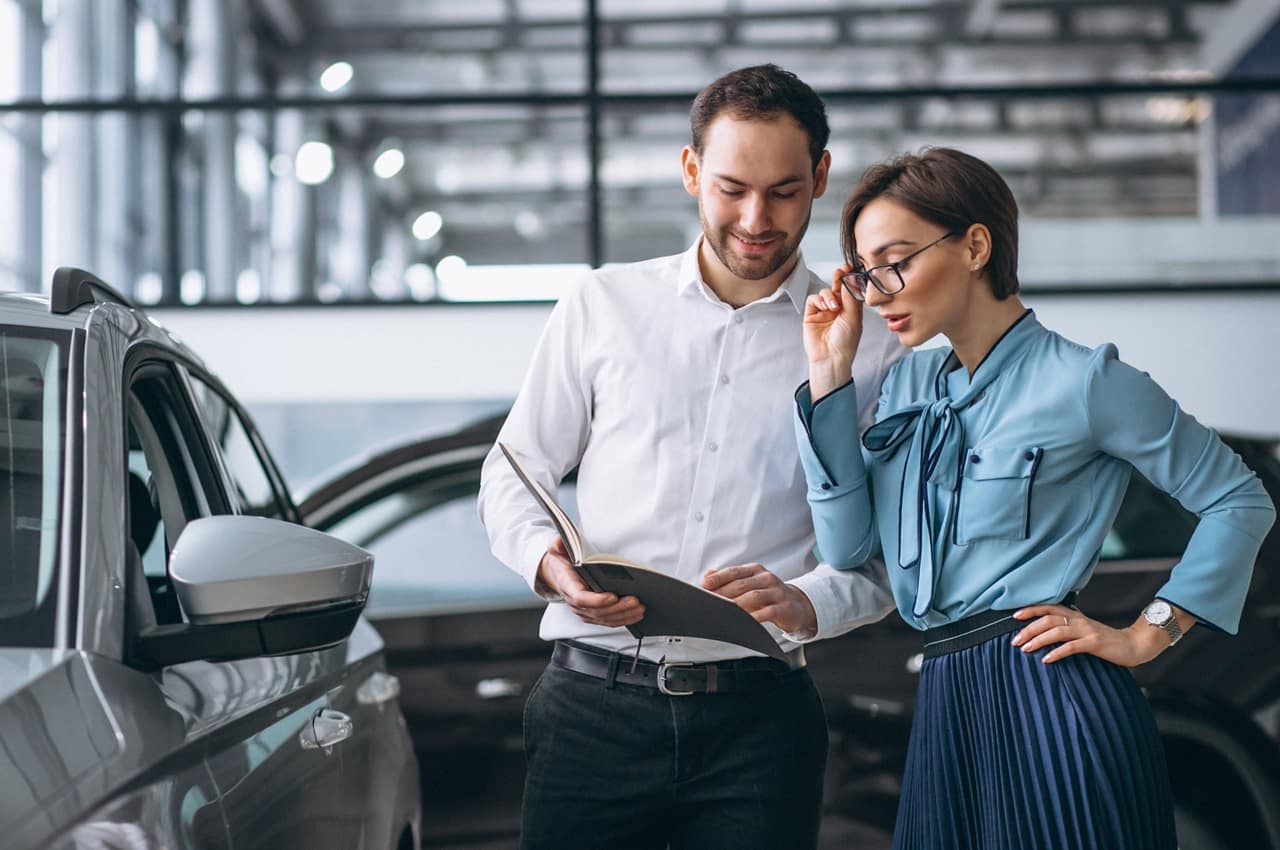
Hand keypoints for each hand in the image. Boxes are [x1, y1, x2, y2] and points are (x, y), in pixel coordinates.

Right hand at [536, 537, 644, 626]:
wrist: (558, 573)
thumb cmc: (562, 561)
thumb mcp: (557, 548)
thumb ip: (557, 544)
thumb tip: (559, 542)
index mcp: (567, 585)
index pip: (580, 598)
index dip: (596, 600)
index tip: (612, 596)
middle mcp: (574, 602)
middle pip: (597, 611)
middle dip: (617, 608)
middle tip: (634, 600)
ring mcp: (584, 611)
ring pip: (604, 618)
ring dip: (623, 615)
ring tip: (639, 607)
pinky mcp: (592, 615)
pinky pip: (608, 621)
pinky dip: (623, 619)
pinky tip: (636, 614)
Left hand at [702, 563, 817, 636]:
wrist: (797, 605)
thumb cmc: (769, 595)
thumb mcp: (751, 583)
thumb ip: (729, 579)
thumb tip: (707, 575)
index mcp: (756, 570)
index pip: (734, 572)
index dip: (718, 578)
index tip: (704, 585)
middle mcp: (767, 578)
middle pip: (741, 584)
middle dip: (723, 593)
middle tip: (710, 602)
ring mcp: (777, 592)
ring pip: (754, 596)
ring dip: (737, 604)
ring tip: (724, 610)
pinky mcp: (784, 608)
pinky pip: (768, 612)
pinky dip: (756, 616)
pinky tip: (746, 620)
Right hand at [803, 266, 862, 398]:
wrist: (831, 358)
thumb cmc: (846, 343)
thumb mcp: (853, 317)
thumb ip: (850, 297)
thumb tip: (850, 278)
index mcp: (850, 309)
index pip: (849, 289)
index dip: (849, 279)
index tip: (851, 268)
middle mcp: (837, 309)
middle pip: (836, 287)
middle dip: (838, 278)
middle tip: (840, 271)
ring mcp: (823, 311)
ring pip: (824, 292)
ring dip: (829, 295)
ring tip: (833, 307)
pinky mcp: (811, 315)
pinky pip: (813, 300)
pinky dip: (818, 300)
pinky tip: (825, 307)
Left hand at [1011, 604, 1167, 666]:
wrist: (1134, 644)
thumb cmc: (1106, 640)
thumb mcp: (1084, 629)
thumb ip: (1067, 627)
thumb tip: (1046, 629)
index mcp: (1074, 615)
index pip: (1048, 607)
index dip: (1030, 610)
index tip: (1014, 616)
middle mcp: (1078, 620)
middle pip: (1048, 619)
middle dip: (1029, 629)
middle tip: (1015, 641)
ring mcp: (1086, 631)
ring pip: (1057, 631)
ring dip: (1038, 639)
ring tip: (1025, 649)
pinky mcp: (1095, 643)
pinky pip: (1071, 647)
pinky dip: (1056, 652)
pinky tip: (1046, 659)